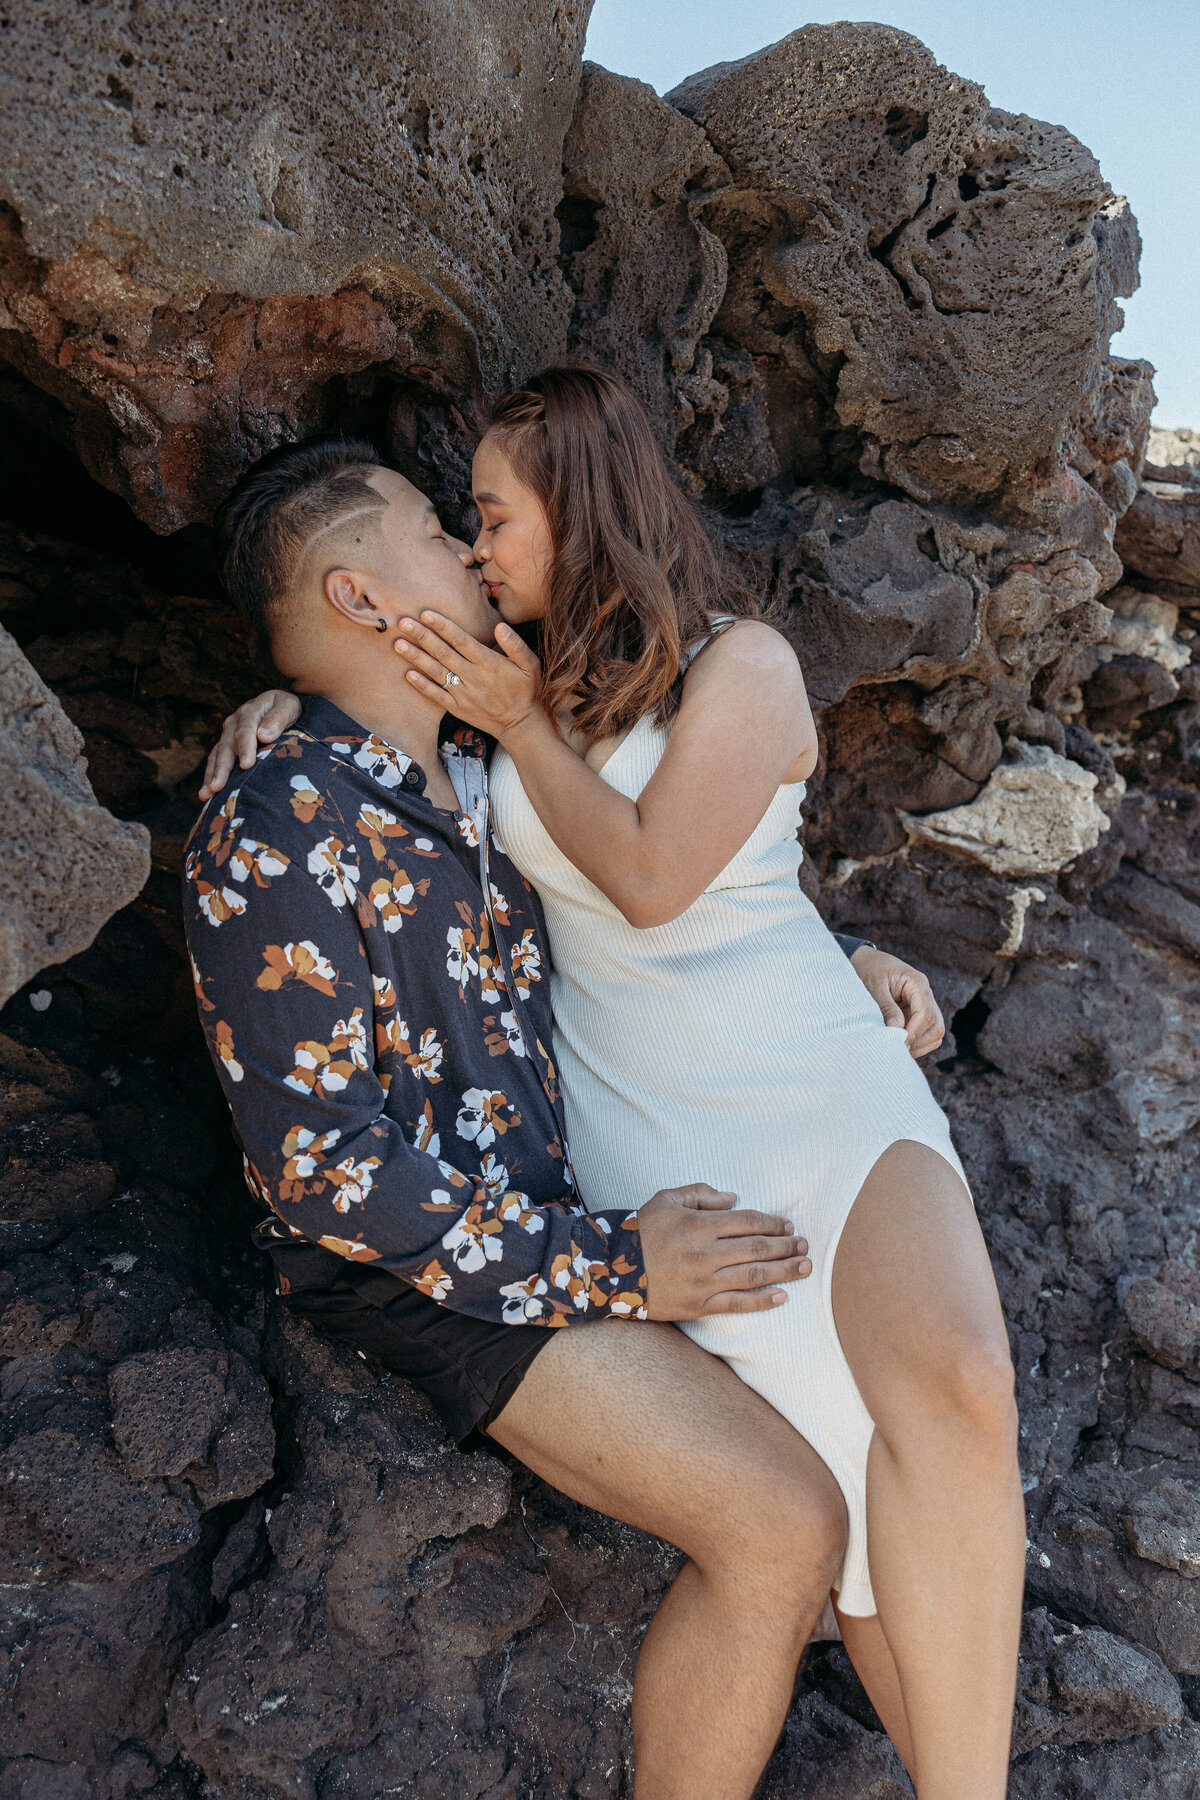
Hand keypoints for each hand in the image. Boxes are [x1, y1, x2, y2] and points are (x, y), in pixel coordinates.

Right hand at [199, 689, 301, 799]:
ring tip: (206, 795)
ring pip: (217, 756)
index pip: (246, 730)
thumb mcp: (289, 706)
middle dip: (222, 768)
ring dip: (211, 775)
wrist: (281, 707)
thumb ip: (279, 717)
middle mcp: (234, 723)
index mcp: (250, 711)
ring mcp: (228, 735)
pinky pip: (215, 761)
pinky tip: (206, 794)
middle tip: (217, 786)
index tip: (246, 765)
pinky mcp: (226, 746)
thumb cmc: (288, 709)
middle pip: (226, 746)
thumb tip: (264, 735)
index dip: (245, 747)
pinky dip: (210, 777)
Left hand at [394, 612, 542, 740]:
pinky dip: (422, 685)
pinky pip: (436, 695)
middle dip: (421, 636)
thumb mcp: (530, 664)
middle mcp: (472, 676)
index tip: (425, 613)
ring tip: (398, 644)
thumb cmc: (525, 690)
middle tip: (402, 622)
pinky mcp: (457, 708)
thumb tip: (500, 627)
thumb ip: (515, 645)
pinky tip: (407, 674)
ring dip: (416, 657)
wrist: (520, 725)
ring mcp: (463, 693)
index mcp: (488, 662)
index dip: (442, 626)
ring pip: (435, 671)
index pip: (461, 639)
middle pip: (442, 652)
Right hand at [636, 1183, 810, 1319]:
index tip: (788, 1226)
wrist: (613, 1271)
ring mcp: (704, 1282)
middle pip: (758, 1249)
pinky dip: (762, 1301)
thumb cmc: (643, 1231)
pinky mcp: (699, 1305)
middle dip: (786, 1246)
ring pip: (754, 1276)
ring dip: (784, 1271)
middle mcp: (706, 1253)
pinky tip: (781, 1296)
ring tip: (805, 1267)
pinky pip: (737, 1304)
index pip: (748, 1222)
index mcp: (699, 1224)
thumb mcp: (667, 1199)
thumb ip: (701, 1194)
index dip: (773, 1223)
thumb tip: (734, 1199)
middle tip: (804, 1245)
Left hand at [850, 946, 944, 1057]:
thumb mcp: (874, 986)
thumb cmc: (868, 969)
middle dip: (920, 1041)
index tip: (898, 1042)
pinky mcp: (916, 1013)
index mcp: (917, 982)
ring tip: (898, 1048)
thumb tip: (897, 1030)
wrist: (865, 960)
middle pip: (937, 1025)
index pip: (926, 1013)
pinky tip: (900, 1045)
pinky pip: (926, 1033)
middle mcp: (925, 994)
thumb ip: (886, 1007)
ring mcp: (923, 1005)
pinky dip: (917, 1043)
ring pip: (935, 1032)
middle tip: (898, 1049)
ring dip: (920, 1045)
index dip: (914, 1032)